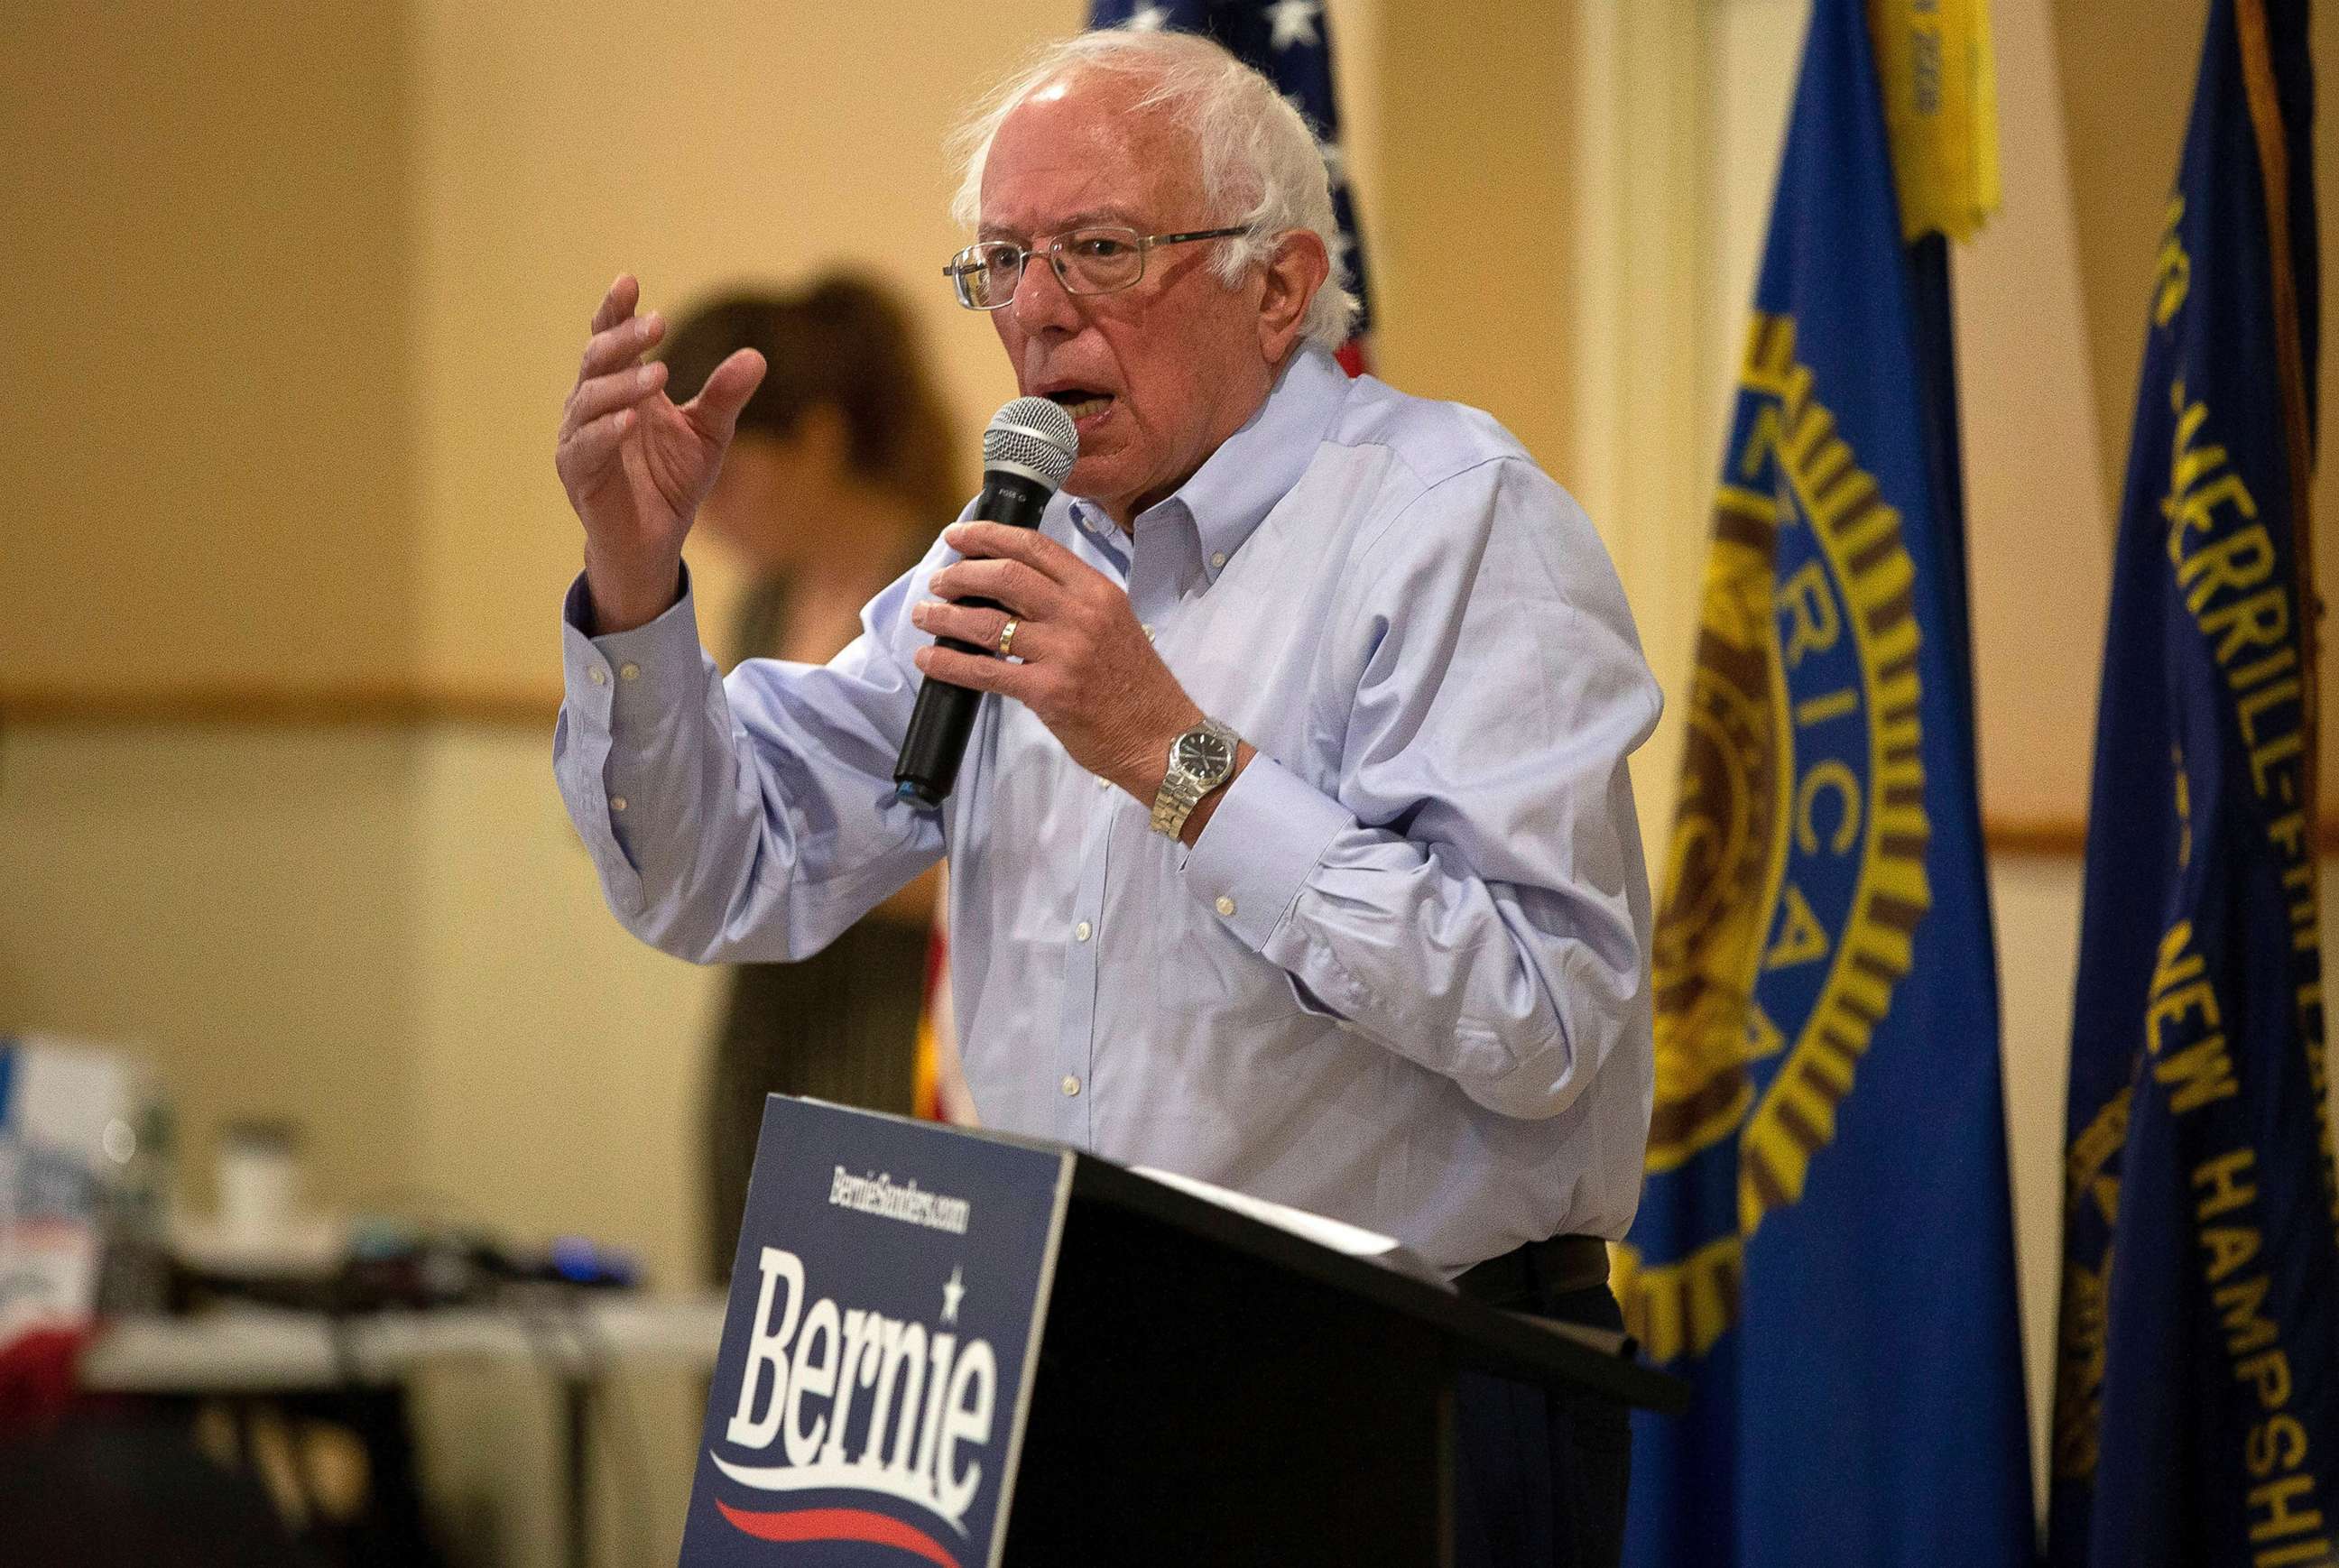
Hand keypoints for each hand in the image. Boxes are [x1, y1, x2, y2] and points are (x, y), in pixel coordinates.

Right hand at [554, 274, 765, 632]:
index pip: (610, 338)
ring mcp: (578, 438)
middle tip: (659, 323)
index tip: (630, 281)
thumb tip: (756, 356)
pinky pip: (586, 447)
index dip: (615, 310)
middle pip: (597, 359)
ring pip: (589, 399)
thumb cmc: (674, 481)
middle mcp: (590, 406)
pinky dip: (607, 432)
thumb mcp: (710, 433)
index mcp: (619, 387)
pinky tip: (631, 420)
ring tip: (658, 372)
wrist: (655, 540)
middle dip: (625, 339)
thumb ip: (725, 395)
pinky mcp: (577, 474)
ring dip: (623, 383)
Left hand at [911, 522, 1201, 798]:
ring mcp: (1065, 652)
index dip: (988, 536)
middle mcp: (1081, 614)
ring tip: (925, 616)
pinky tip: (929, 660)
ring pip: (987, 623)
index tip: (957, 537)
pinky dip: (949, 664)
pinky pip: (985, 672)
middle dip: (961, 574)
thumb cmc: (1135, 686)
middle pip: (1006, 576)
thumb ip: (1069, 603)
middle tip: (939, 582)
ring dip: (946, 617)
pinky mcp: (1049, 692)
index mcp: (1097, 591)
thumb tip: (1007, 589)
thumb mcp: (1113, 625)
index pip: (1034, 547)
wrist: (1161, 738)